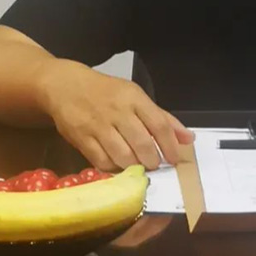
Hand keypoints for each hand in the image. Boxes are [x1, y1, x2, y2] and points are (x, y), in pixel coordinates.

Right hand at [39, 63, 193, 169]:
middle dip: (153, 160)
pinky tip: (119, 166)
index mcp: (134, 99)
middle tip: (155, 165)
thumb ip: (162, 118)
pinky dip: (114, 168)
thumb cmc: (107, 92)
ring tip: (139, 167)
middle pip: (142, 143)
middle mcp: (118, 112)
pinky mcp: (82, 139)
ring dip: (135, 166)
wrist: (66, 86)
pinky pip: (101, 161)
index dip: (170, 145)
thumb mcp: (136, 97)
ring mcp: (98, 126)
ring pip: (122, 155)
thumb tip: (188, 138)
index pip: (159, 124)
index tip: (175, 159)